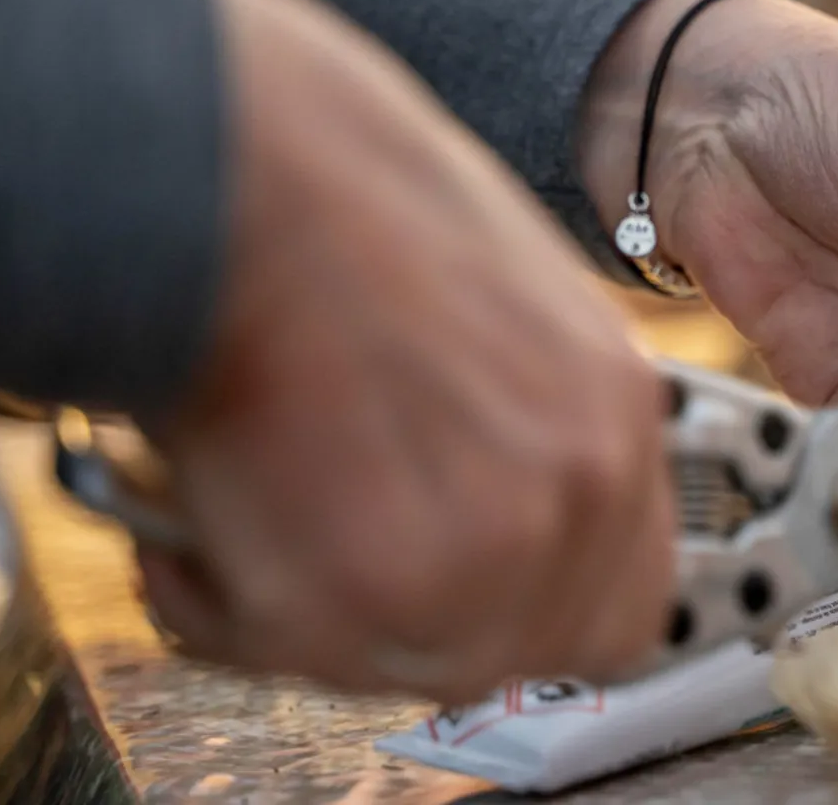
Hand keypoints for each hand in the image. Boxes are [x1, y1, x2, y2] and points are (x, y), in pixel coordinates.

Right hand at [137, 0, 674, 703]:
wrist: (247, 171)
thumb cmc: (350, 207)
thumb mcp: (518, 309)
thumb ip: (541, 426)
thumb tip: (503, 503)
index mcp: (618, 416)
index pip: (629, 604)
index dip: (544, 608)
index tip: (478, 591)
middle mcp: (574, 493)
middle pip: (524, 649)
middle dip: (433, 618)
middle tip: (346, 553)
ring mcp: (481, 553)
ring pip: (407, 664)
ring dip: (329, 612)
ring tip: (264, 508)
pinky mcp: (359, 592)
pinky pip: (293, 656)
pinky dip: (229, 602)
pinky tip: (208, 509)